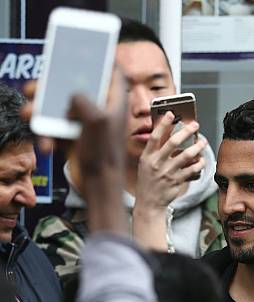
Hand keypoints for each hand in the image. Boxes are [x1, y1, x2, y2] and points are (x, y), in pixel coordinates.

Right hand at [23, 70, 127, 236]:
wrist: (99, 186)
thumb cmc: (105, 155)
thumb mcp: (96, 120)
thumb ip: (83, 99)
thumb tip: (72, 95)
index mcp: (113, 100)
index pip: (111, 70)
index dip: (100, 58)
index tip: (83, 51)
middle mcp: (100, 109)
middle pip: (75, 85)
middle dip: (52, 85)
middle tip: (35, 87)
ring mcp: (85, 122)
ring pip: (59, 106)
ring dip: (41, 110)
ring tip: (29, 114)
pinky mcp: (73, 136)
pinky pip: (55, 128)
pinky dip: (47, 135)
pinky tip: (45, 146)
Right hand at [132, 112, 205, 250]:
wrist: (149, 203)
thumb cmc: (148, 181)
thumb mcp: (146, 165)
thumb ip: (156, 152)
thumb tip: (171, 136)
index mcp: (147, 157)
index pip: (154, 137)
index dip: (162, 124)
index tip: (171, 113)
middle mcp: (156, 163)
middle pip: (173, 143)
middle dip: (186, 132)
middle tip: (195, 125)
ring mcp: (167, 173)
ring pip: (186, 156)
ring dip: (197, 147)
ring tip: (202, 142)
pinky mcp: (176, 182)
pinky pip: (191, 170)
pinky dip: (198, 164)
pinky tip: (202, 161)